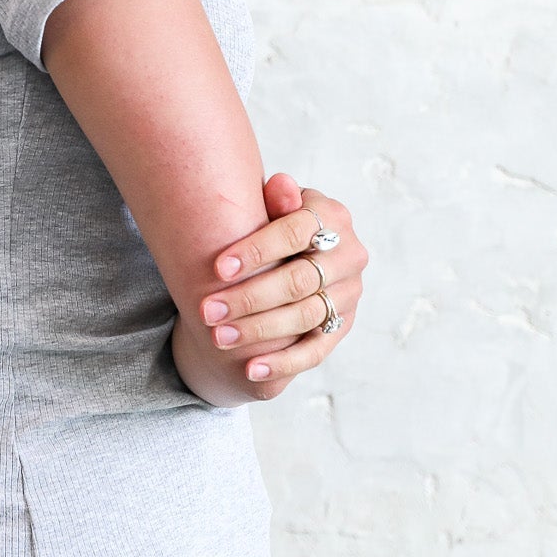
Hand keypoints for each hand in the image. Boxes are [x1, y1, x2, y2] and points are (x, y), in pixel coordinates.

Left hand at [177, 174, 368, 404]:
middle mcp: (349, 254)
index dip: (257, 251)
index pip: (296, 233)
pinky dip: (283, 362)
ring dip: (258, 330)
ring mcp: (349, 292)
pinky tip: (251, 370)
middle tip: (207, 310)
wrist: (297, 252)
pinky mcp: (343, 324)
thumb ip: (276, 197)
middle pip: (298, 280)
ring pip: (304, 317)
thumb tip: (279, 186)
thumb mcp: (274, 204)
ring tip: (218, 338)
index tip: (217, 268)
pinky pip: (315, 350)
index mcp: (333, 216)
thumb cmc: (275, 223)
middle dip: (249, 298)